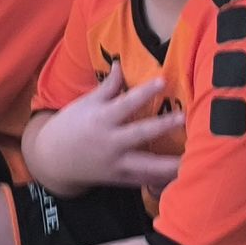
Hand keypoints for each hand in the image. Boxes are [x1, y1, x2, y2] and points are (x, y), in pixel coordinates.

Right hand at [35, 63, 182, 192]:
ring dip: (170, 163)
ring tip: (192, 159)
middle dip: (163, 126)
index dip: (145, 92)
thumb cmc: (70, 126)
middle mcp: (110, 142)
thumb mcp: (85, 104)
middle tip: (184, 118)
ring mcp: (116, 163)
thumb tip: (120, 63)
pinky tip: (183, 176)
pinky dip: (163, 180)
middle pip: (140, 133)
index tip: (163, 81)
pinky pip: (145, 181)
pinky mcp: (120, 179)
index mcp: (101, 119)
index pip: (126, 103)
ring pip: (147, 166)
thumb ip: (108, 87)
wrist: (53, 160)